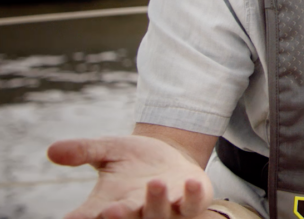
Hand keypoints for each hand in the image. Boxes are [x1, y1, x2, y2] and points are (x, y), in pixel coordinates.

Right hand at [47, 135, 212, 218]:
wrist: (168, 158)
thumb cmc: (132, 160)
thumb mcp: (107, 151)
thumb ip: (83, 151)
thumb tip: (52, 150)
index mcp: (109, 205)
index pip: (89, 217)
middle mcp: (136, 212)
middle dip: (121, 217)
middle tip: (112, 210)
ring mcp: (165, 210)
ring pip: (160, 214)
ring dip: (157, 202)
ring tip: (153, 183)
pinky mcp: (190, 202)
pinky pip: (194, 204)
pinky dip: (193, 196)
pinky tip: (191, 182)